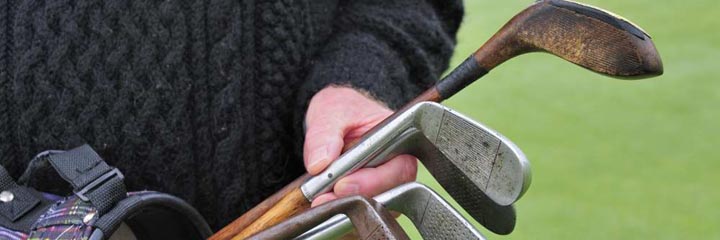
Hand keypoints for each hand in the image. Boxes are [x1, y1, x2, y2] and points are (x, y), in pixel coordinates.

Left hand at [304, 86, 417, 206]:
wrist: (333, 119)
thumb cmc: (342, 109)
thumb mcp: (331, 112)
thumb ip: (324, 134)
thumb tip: (319, 163)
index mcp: (400, 141)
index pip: (399, 169)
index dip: (373, 182)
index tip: (341, 185)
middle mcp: (397, 168)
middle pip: (390, 196)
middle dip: (356, 199)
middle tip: (323, 198)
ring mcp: (385, 187)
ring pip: (376, 210)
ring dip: (347, 209)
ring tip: (320, 200)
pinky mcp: (369, 200)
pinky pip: (361, 216)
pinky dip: (342, 214)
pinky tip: (324, 205)